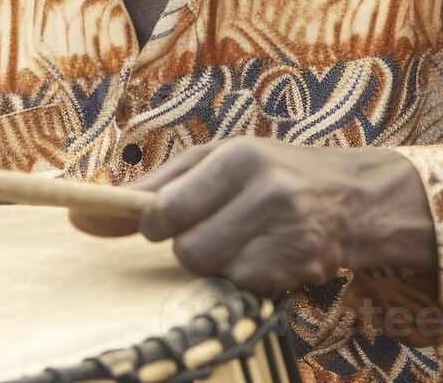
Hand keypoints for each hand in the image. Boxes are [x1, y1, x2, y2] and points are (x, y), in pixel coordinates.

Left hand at [70, 137, 436, 293]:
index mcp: (236, 156)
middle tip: (212, 226)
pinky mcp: (296, 268)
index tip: (158, 224)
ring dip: (216, 261)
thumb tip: (83, 217)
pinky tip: (267, 253)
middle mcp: (263, 192)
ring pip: (210, 271)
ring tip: (242, 237)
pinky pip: (240, 286)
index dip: (154, 225)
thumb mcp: (219, 160)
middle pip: (185, 249)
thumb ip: (155, 186)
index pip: (165, 209)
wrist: (359, 196)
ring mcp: (284, 233)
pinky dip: (244, 276)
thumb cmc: (273, 172)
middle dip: (187, 244)